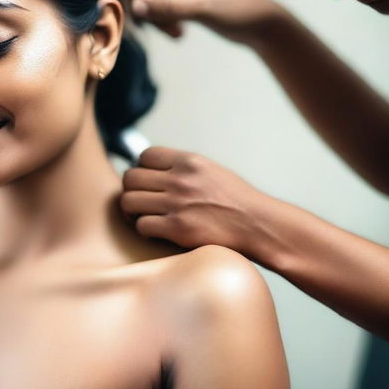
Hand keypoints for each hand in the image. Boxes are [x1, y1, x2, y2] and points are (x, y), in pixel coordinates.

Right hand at [120, 0, 290, 45]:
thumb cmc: (239, 9)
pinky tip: (179, 33)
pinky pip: (157, 9)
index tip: (121, 7)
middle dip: (146, 7)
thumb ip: (168, 7)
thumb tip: (135, 7)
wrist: (260, 26)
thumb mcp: (202, 8)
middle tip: (150, 28)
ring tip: (176, 33)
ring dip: (156, 19)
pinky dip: (163, 22)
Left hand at [120, 146, 273, 256]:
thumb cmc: (236, 201)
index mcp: (189, 161)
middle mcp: (181, 179)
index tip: (149, 183)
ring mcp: (178, 203)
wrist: (259, 225)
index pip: (144, 156)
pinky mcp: (178, 228)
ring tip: (143, 217)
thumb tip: (153, 168)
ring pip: (129, 201)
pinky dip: (144, 230)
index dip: (142, 169)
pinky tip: (155, 232)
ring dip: (133, 211)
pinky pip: (141, 225)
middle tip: (141, 202)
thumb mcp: (210, 171)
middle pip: (131, 177)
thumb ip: (183, 168)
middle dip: (132, 190)